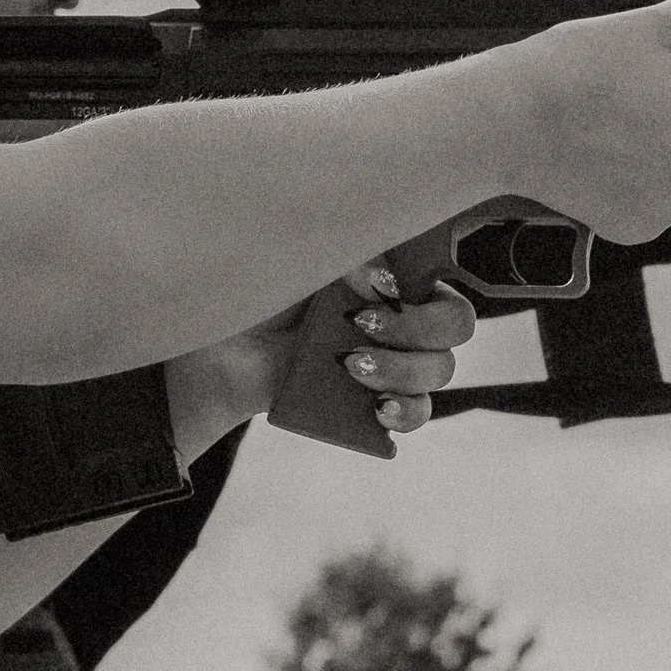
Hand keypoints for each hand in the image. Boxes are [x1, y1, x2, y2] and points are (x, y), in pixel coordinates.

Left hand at [164, 270, 475, 446]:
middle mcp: (398, 318)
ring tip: (350, 366)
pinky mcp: (371, 404)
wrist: (217, 352)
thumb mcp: (299, 260)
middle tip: (359, 326)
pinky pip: (416, 414)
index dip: (427, 283)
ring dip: (403, 368)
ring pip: (439, 370)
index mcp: (387, 275)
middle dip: (416, 326)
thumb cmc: (259, 295)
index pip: (441, 274)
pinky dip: (406, 411)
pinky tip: (379, 408)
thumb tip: (379, 281)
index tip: (381, 285)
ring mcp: (390, 363)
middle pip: (454, 324)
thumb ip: (343, 257)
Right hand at [498, 0, 670, 244]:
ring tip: (621, 132)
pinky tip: (603, 159)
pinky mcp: (632, 230)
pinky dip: (633, 192)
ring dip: (668, 170)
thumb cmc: (576, 71)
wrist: (510, 119)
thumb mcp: (651, 27)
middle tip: (657, 115)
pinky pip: (649, 212)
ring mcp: (669, 209)